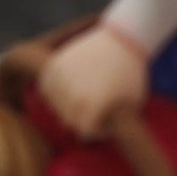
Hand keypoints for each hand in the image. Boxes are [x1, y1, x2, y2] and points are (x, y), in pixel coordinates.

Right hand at [36, 24, 147, 139]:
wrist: (122, 37)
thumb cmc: (131, 75)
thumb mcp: (131, 106)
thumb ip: (115, 124)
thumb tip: (102, 138)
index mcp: (95, 106)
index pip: (84, 133)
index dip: (95, 130)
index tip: (104, 121)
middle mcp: (75, 93)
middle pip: (67, 121)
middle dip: (79, 120)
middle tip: (91, 111)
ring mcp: (63, 76)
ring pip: (53, 104)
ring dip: (64, 106)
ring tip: (78, 101)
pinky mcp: (56, 62)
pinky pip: (45, 85)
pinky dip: (52, 91)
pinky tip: (64, 90)